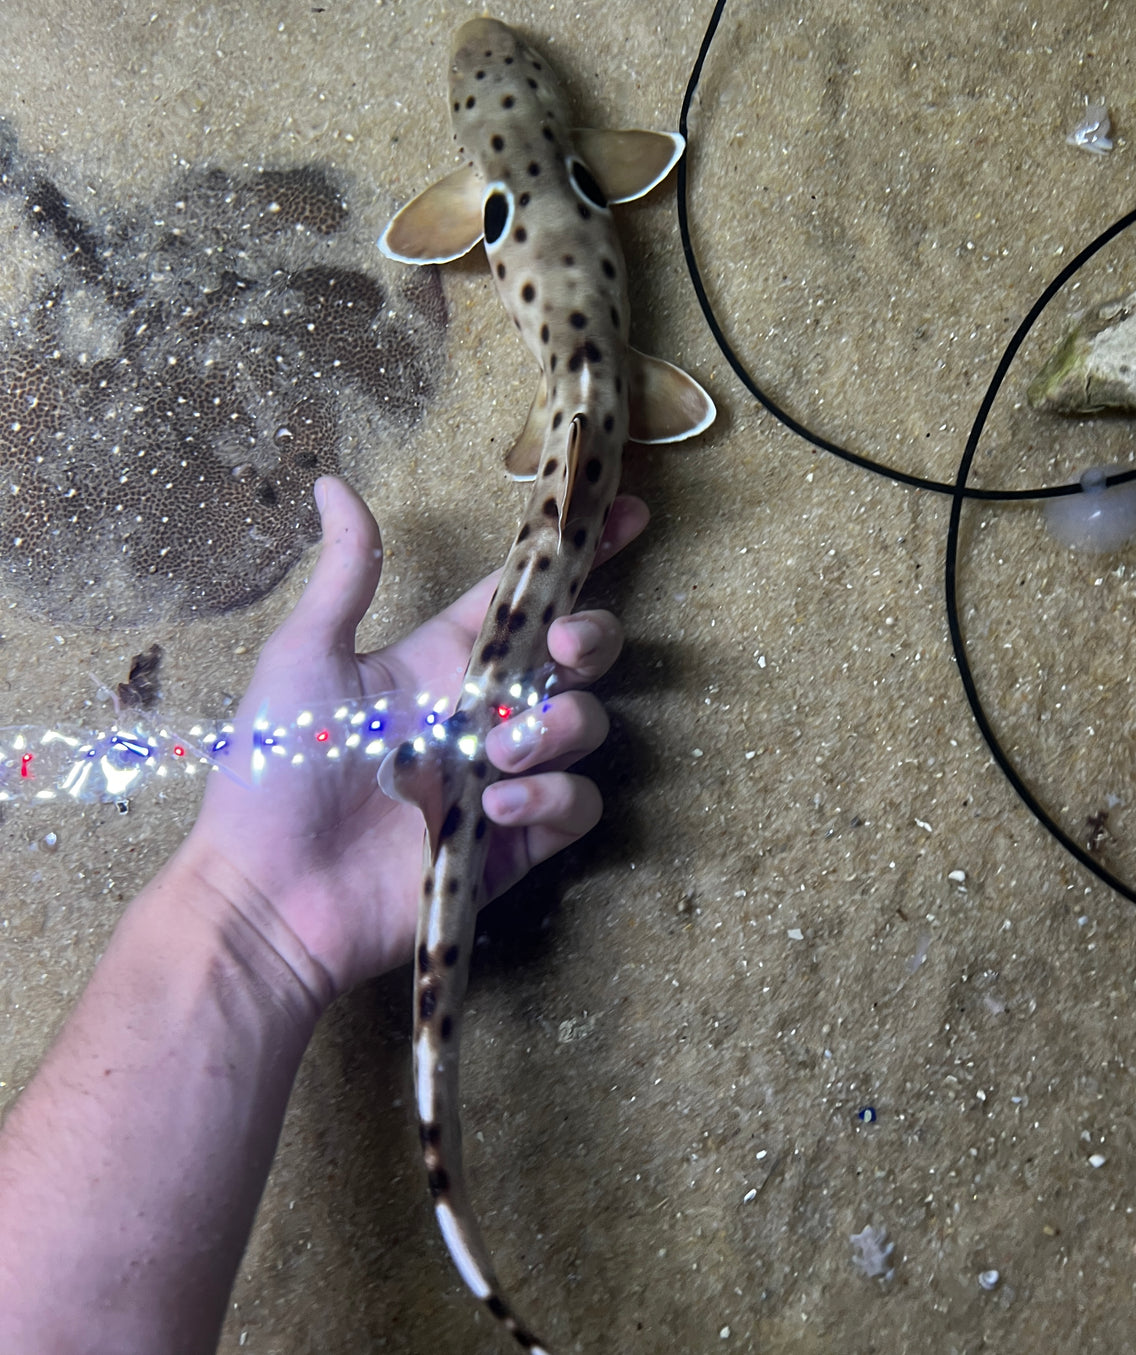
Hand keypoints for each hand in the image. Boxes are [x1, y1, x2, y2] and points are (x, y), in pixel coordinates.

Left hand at [177, 476, 646, 1005]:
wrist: (269, 894)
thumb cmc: (274, 773)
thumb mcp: (304, 658)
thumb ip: (345, 575)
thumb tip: (330, 483)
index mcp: (441, 658)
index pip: (524, 594)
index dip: (577, 555)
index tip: (623, 516)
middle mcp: (482, 711)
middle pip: (577, 655)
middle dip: (591, 637)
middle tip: (563, 646)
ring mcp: (503, 776)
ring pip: (586, 727)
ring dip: (560, 726)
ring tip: (498, 751)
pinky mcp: (513, 843)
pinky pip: (576, 806)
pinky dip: (553, 795)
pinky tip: (499, 803)